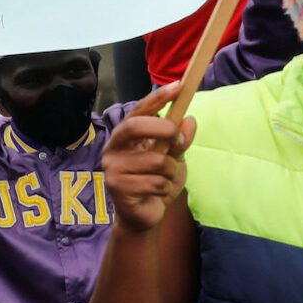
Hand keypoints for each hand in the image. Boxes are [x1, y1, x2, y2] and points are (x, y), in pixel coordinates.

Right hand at [102, 84, 195, 232]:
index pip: (139, 109)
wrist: (145, 216)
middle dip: (164, 130)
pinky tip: (157, 193)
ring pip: (155, 160)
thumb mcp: (174, 158)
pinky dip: (165, 188)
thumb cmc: (156, 181)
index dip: (158, 97)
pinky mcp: (117, 187)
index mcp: (126, 134)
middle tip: (179, 140)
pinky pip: (155, 182)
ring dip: (171, 171)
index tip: (179, 86)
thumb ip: (180, 140)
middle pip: (135, 126)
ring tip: (166, 179)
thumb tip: (190, 120)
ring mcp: (113, 167)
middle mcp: (114, 146)